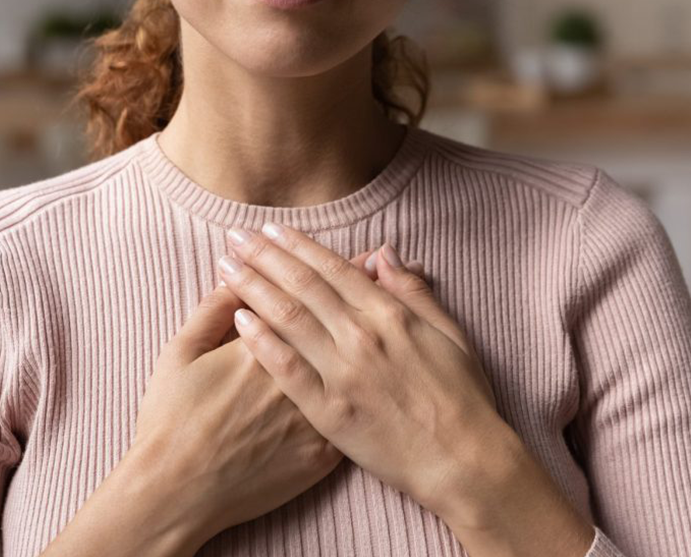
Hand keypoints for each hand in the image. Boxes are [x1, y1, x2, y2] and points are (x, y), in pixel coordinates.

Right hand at [129, 244, 427, 543]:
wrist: (178, 494)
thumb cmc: (171, 420)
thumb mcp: (180, 352)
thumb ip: (211, 310)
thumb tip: (236, 276)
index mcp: (264, 344)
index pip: (308, 295)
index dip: (333, 270)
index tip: (356, 251)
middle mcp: (296, 376)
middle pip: (339, 322)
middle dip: (363, 289)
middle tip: (380, 259)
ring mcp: (313, 416)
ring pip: (356, 364)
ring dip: (374, 329)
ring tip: (393, 302)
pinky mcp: (321, 453)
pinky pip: (356, 414)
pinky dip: (373, 383)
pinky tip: (382, 364)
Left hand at [217, 224, 503, 521]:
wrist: (464, 462)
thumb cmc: (462, 396)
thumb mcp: (448, 331)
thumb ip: (411, 290)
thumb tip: (384, 252)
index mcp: (389, 314)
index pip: (332, 268)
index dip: (298, 245)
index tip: (270, 229)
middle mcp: (361, 336)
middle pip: (302, 285)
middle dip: (264, 256)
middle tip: (235, 236)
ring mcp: (343, 373)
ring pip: (288, 318)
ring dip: (253, 287)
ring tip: (226, 266)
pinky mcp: (329, 412)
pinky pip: (287, 370)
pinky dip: (262, 342)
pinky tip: (239, 321)